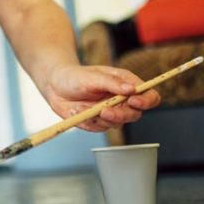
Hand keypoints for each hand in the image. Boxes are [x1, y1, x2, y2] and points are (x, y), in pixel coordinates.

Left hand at [43, 64, 160, 131]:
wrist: (54, 85)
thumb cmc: (75, 76)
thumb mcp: (93, 76)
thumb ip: (112, 83)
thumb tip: (132, 89)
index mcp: (126, 84)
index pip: (148, 95)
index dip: (146, 101)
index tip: (134, 101)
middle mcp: (122, 100)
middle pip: (135, 114)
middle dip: (120, 115)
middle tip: (104, 111)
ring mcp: (111, 112)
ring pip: (117, 124)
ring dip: (100, 118)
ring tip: (82, 107)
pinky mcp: (99, 122)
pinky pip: (99, 128)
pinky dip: (87, 121)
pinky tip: (76, 110)